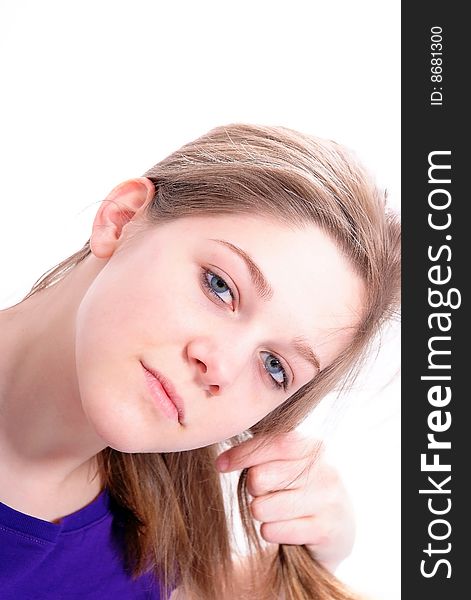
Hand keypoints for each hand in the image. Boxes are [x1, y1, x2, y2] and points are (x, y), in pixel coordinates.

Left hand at [215, 431, 354, 571]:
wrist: (336, 529)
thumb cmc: (299, 489)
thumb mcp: (289, 463)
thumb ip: (264, 451)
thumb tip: (222, 458)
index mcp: (314, 447)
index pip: (274, 443)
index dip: (243, 453)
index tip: (221, 464)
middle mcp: (326, 471)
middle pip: (260, 477)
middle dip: (252, 489)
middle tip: (264, 493)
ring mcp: (328, 502)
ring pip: (261, 507)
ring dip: (259, 512)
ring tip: (275, 511)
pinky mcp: (325, 531)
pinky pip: (272, 530)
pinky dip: (269, 531)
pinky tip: (283, 528)